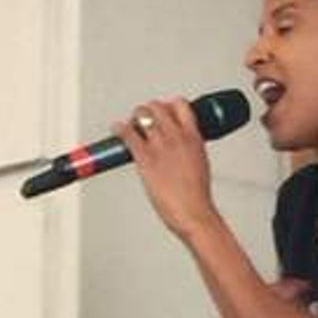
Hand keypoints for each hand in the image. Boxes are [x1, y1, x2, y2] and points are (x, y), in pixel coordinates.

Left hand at [115, 97, 217, 239]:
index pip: (180, 105)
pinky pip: (128, 134)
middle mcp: (176, 136)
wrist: (193, 213)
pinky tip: (117, 130)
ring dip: (134, 118)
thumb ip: (189, 150)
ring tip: (131, 126)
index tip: (163, 112)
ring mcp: (160, 145)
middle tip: (143, 121)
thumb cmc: (196, 196)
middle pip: (158, 106)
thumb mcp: (200, 163)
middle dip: (148, 111)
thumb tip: (179, 150)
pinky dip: (119, 129)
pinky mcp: (145, 157)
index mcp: (193, 137)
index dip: (168, 105)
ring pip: (142, 114)